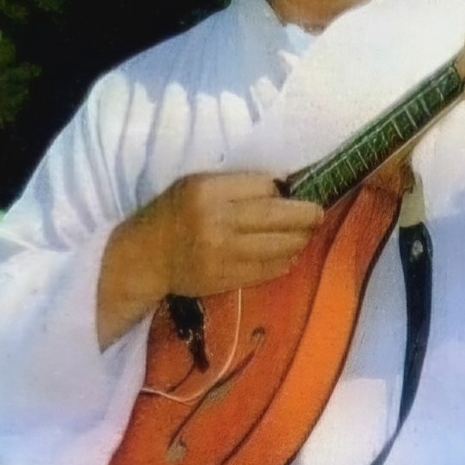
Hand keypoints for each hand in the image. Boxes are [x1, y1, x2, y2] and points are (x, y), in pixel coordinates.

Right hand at [97, 172, 322, 347]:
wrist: (145, 257)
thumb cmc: (175, 212)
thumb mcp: (199, 183)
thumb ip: (238, 184)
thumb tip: (285, 185)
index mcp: (209, 191)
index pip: (266, 187)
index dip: (284, 190)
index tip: (295, 192)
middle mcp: (217, 222)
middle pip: (279, 216)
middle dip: (307, 215)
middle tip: (318, 214)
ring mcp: (222, 254)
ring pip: (280, 246)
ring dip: (300, 240)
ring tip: (306, 234)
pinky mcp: (225, 280)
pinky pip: (269, 271)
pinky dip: (285, 261)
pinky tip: (289, 254)